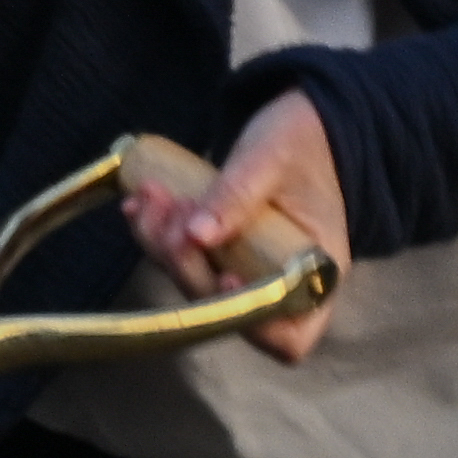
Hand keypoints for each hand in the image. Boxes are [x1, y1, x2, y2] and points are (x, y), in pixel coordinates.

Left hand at [135, 94, 351, 362]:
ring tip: (153, 196)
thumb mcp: (272, 157)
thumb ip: (237, 195)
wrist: (305, 122)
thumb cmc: (304, 139)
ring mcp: (247, 271)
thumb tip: (196, 236)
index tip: (224, 276)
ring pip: (194, 286)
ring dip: (162, 247)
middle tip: (173, 208)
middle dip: (187, 266)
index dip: (251, 319)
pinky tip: (140, 202)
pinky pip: (183, 259)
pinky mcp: (220, 254)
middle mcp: (283, 282)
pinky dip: (155, 235)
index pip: (290, 335)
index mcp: (317, 269)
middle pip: (227, 310)